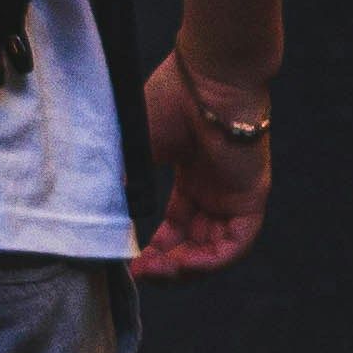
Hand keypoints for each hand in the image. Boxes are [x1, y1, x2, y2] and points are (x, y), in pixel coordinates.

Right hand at [135, 52, 272, 274]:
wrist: (205, 78)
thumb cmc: (170, 101)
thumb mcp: (135, 150)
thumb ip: (123, 184)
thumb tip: (100, 218)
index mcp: (190, 174)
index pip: (176, 225)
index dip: (154, 248)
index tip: (131, 263)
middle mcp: (214, 188)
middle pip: (194, 242)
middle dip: (166, 264)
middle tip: (139, 273)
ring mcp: (234, 193)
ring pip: (215, 249)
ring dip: (186, 268)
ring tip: (156, 272)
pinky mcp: (252, 197)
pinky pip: (237, 243)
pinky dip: (211, 261)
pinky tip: (184, 265)